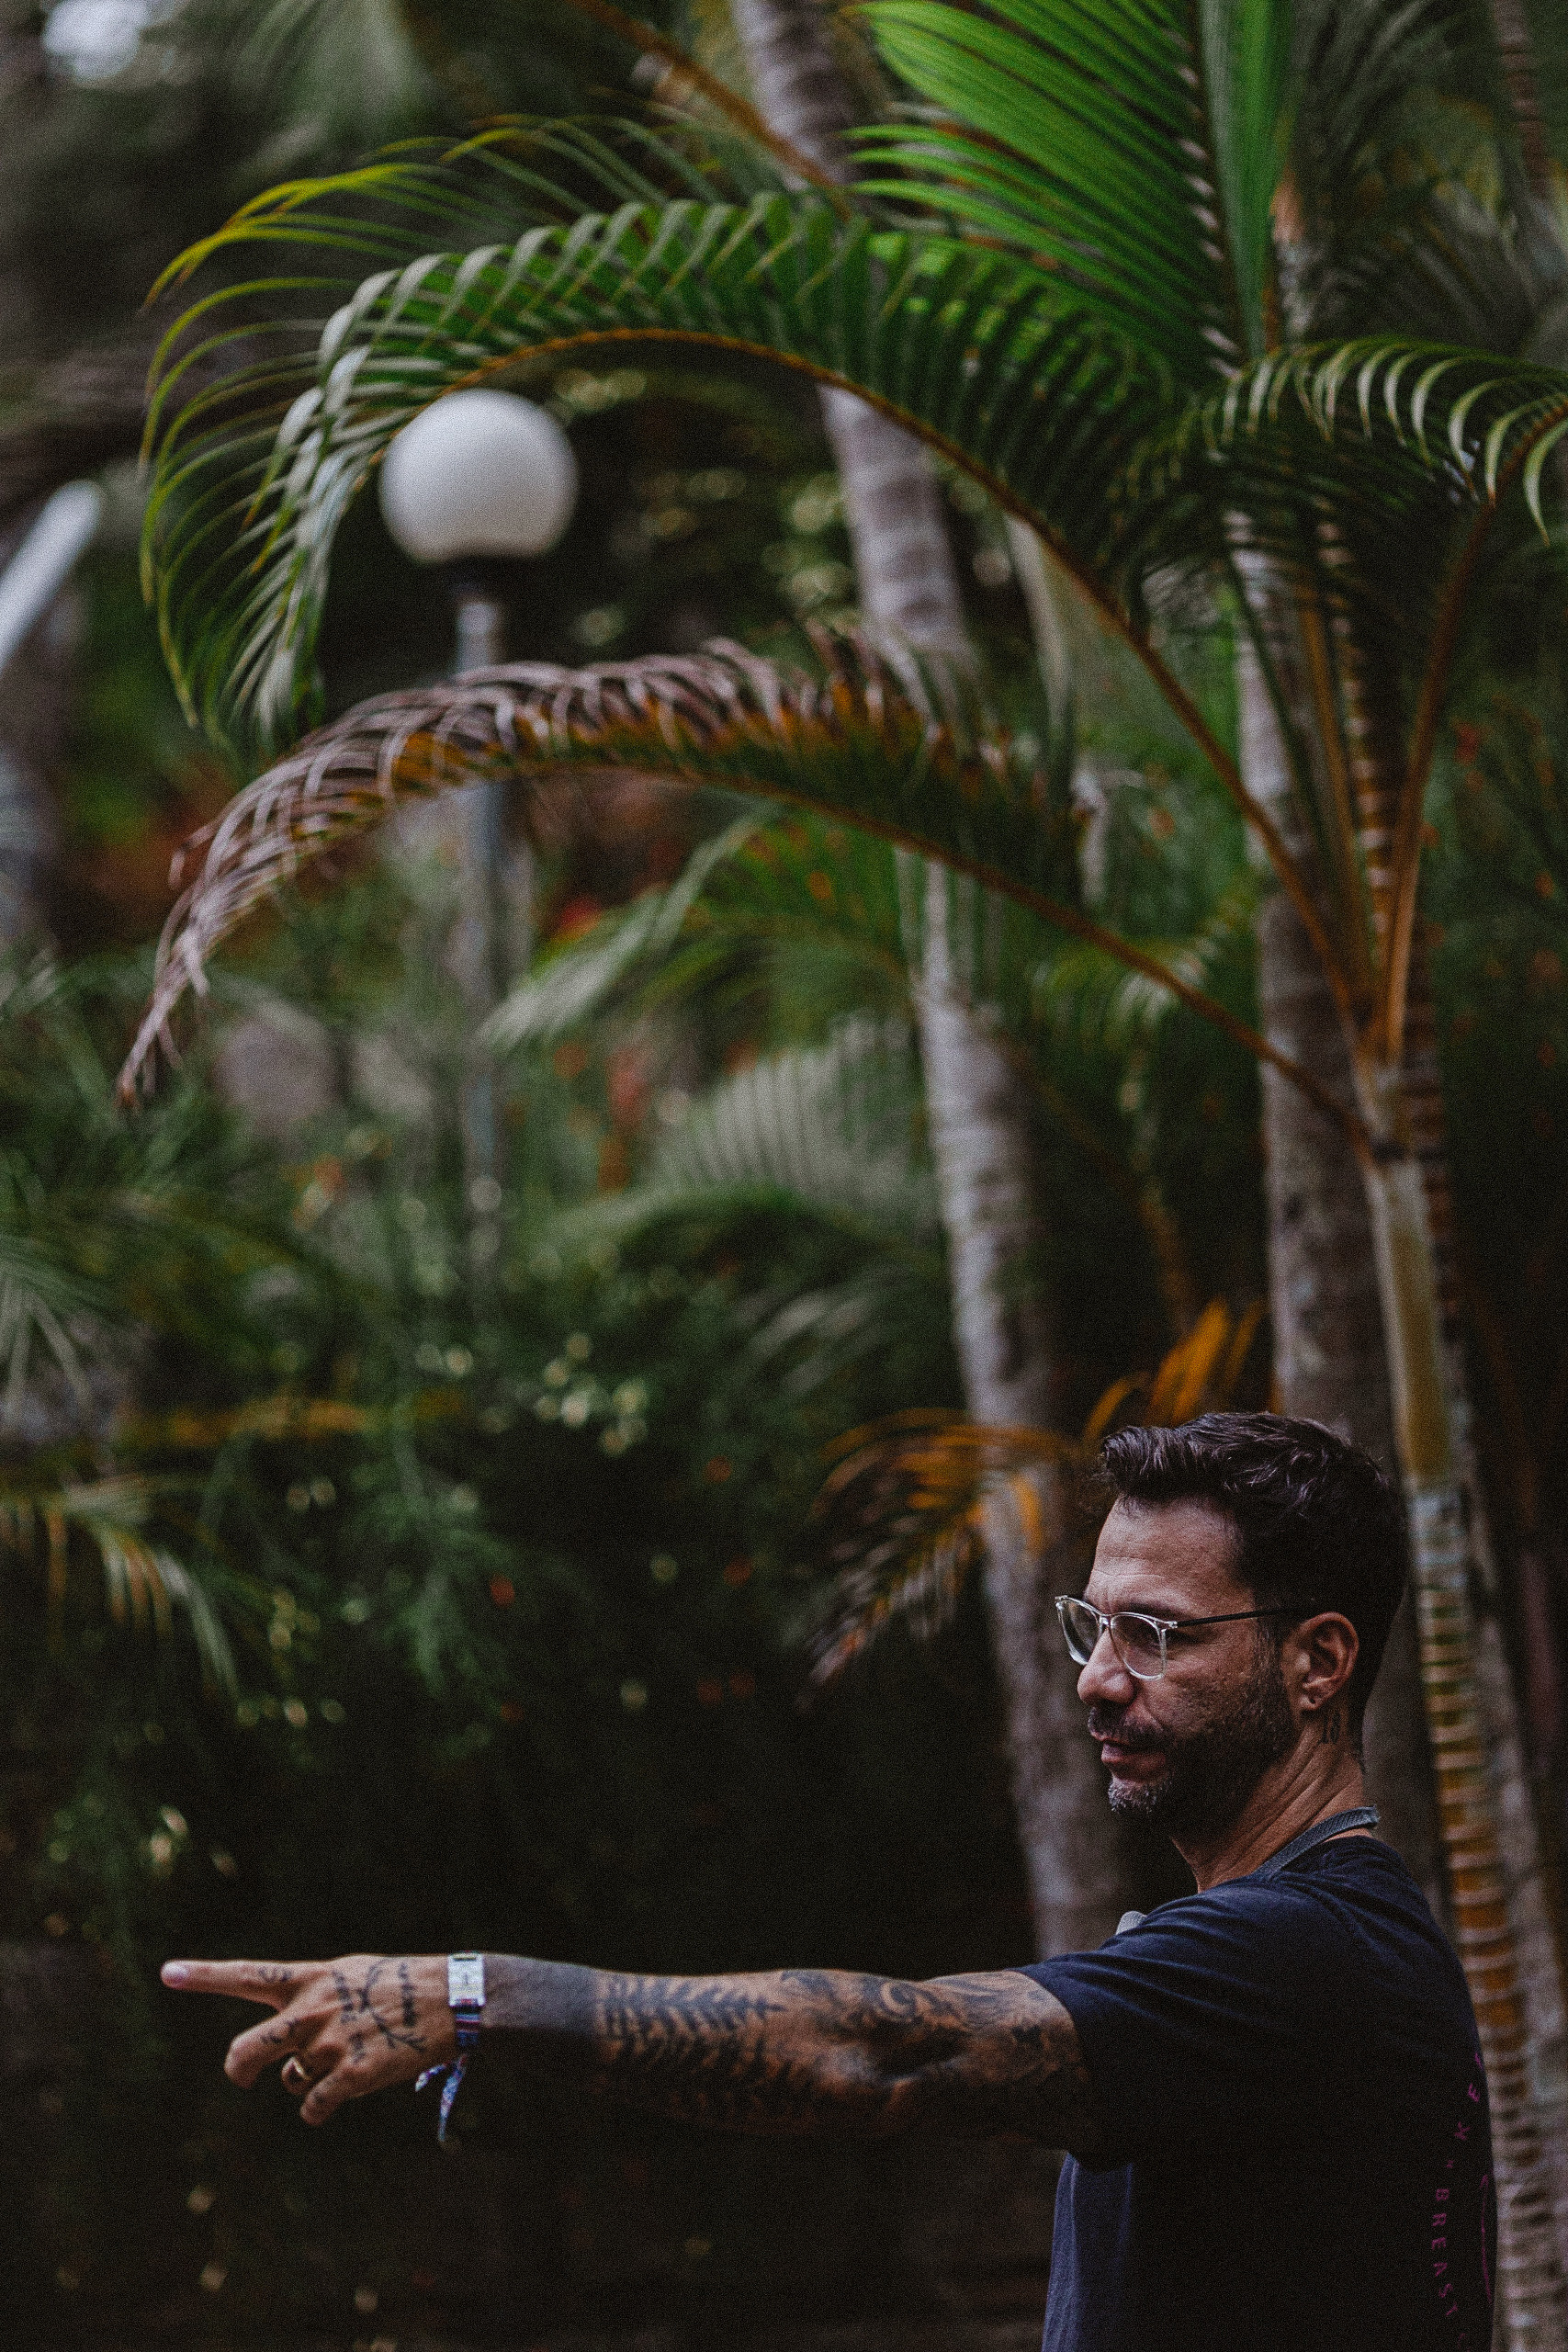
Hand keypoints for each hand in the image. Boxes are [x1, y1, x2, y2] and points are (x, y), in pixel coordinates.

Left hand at [160, 1954, 455, 2124]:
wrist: (451, 1999)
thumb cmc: (398, 1986)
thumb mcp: (349, 1977)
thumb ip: (310, 2003)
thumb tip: (285, 2058)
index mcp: (310, 1979)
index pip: (247, 1975)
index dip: (203, 1976)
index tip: (166, 1972)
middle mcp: (312, 2009)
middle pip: (245, 2050)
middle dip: (237, 2070)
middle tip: (243, 2077)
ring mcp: (330, 2043)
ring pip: (289, 2081)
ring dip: (305, 2083)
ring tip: (339, 2065)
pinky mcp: (352, 2075)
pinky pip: (313, 2107)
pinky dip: (322, 2108)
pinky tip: (349, 2089)